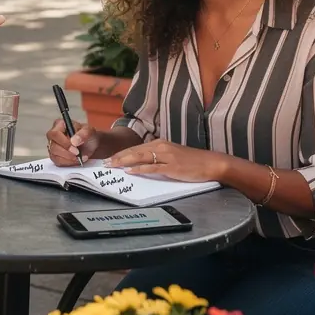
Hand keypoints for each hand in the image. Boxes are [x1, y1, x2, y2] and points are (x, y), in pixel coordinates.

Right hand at [46, 119, 102, 165]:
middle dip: (67, 152)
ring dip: (68, 159)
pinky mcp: (55, 156)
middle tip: (78, 154)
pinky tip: (76, 160)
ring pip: (54, 155)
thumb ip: (83, 134)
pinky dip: (68, 163)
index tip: (75, 147)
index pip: (55, 134)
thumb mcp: (89, 131)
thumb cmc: (88, 135)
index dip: (64, 142)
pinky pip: (57, 162)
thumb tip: (74, 141)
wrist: (91, 145)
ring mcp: (53, 146)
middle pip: (53, 146)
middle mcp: (53, 136)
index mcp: (59, 125)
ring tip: (80, 157)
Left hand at [107, 141, 225, 181]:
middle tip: (104, 162)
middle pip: (134, 150)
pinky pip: (152, 167)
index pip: (135, 147)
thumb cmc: (192, 161)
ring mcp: (167, 156)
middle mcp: (161, 147)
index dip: (121, 153)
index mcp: (160, 143)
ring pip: (140, 157)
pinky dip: (140, 169)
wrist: (210, 162)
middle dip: (118, 157)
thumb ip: (157, 157)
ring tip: (112, 165)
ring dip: (124, 161)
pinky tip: (130, 171)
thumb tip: (142, 163)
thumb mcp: (172, 155)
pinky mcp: (172, 166)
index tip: (109, 158)